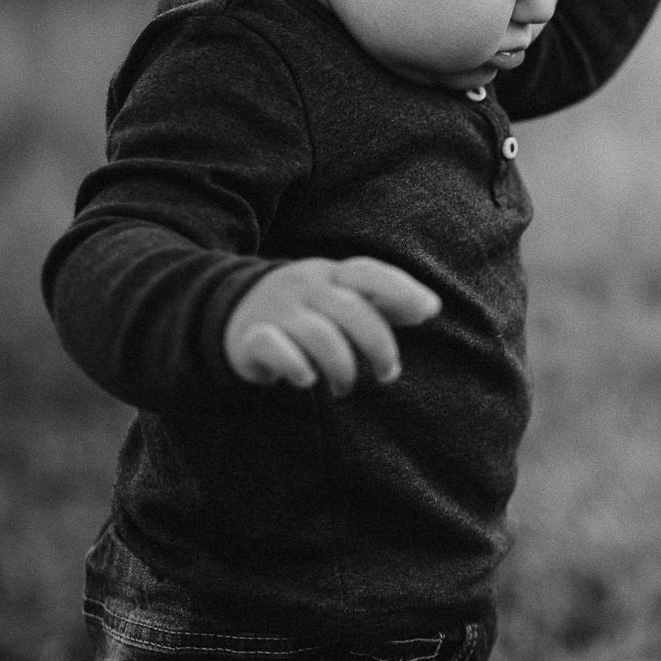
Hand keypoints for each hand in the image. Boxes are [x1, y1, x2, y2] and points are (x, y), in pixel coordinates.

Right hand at [225, 257, 440, 394]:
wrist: (230, 309)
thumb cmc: (307, 308)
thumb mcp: (342, 296)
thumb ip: (384, 302)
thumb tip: (429, 307)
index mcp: (331, 274)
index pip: (369, 273)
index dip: (402, 289)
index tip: (429, 311)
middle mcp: (305, 286)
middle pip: (351, 310)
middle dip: (379, 345)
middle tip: (387, 374)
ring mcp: (277, 310)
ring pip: (320, 334)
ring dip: (343, 367)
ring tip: (345, 387)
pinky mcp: (251, 337)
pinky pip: (274, 348)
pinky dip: (296, 367)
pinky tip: (307, 380)